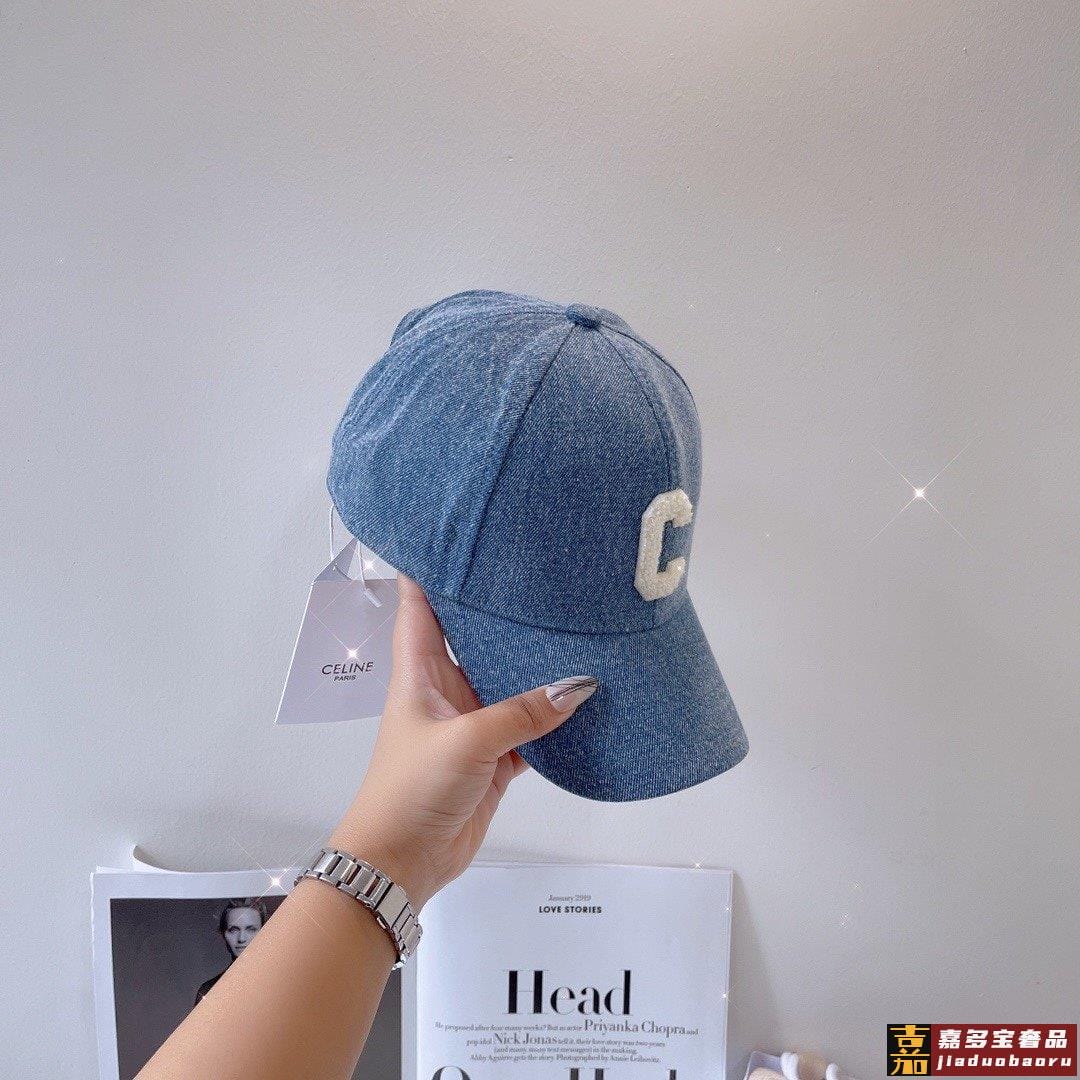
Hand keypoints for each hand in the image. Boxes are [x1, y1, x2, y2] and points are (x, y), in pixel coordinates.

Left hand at [328, 575, 597, 909]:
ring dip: (534, 663)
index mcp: (419, 670)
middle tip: (544, 576)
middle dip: (503, 610)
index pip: (422, 602)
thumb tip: (577, 685)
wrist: (401, 862)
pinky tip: (583, 699)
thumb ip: (523, 713)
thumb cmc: (408, 793)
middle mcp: (445, 687)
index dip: (436, 565)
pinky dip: (553, 715)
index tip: (462, 533)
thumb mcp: (466, 742)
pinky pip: (530, 725)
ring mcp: (471, 721)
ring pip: (509, 679)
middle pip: (475, 635)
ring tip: (574, 628)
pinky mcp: (494, 754)